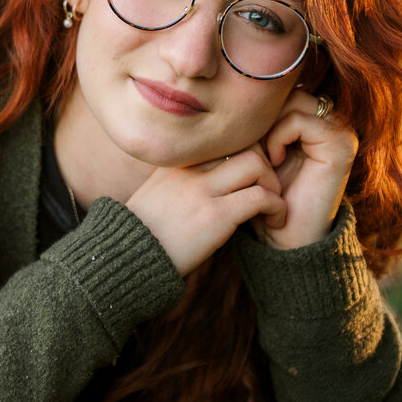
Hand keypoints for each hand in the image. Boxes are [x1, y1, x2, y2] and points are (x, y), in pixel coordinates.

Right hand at [125, 151, 286, 275]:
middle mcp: (190, 169)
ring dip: (274, 184)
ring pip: (257, 165)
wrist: (124, 261)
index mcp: (177, 162)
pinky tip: (276, 221)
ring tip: (274, 206)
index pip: (224, 140)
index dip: (247, 153)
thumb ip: (181, 182)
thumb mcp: (157, 196)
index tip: (253, 177)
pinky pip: (261, 197)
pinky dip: (277, 207)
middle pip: (244, 144)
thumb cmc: (142, 236)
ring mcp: (202, 190)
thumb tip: (206, 183)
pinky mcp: (215, 216)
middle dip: (266, 164)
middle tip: (269, 189)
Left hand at [256, 89, 357, 249]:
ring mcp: (341, 129)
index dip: (258, 109)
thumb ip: (259, 116)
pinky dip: (278, 137)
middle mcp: (333, 119)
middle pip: (286, 90)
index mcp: (315, 117)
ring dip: (268, 127)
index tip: (246, 138)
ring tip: (263, 155)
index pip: (281, 88)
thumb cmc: (265, 191)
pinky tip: (274, 160)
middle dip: (262, 115)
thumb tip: (234, 82)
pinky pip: (299, 120)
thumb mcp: (257, 146)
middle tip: (252, 145)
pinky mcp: (341, 143)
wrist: (283, 235)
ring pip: (291, 100)